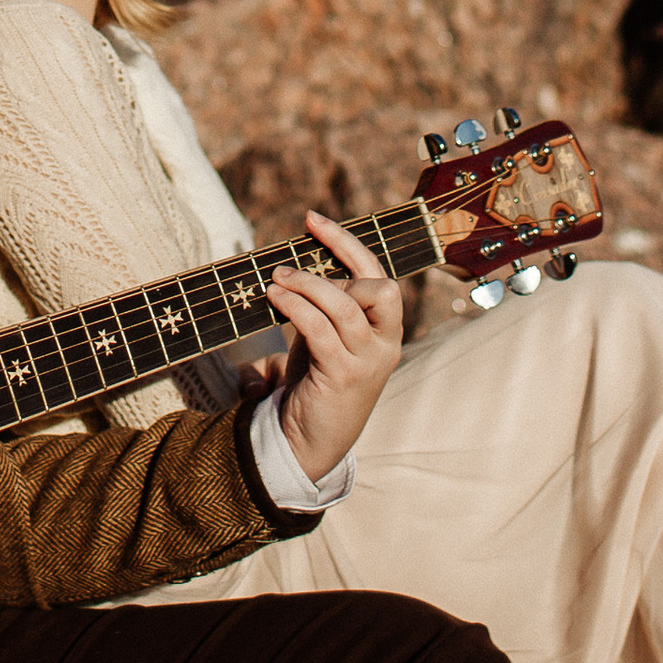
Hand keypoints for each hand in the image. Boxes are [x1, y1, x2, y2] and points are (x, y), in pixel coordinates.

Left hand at [265, 210, 403, 483]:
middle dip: (334, 269)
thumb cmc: (317, 383)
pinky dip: (296, 308)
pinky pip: (320, 330)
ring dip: (306, 286)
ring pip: (344, 306)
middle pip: (376, 287)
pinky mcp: (343, 377)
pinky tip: (275, 300)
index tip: (312, 220)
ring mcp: (368, 362)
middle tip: (288, 270)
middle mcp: (386, 344)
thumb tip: (292, 265)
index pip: (379, 274)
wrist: (311, 442)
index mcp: (387, 330)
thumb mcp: (328, 339)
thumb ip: (325, 308)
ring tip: (275, 281)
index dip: (347, 243)